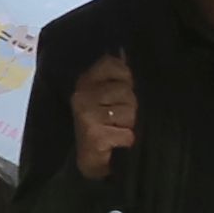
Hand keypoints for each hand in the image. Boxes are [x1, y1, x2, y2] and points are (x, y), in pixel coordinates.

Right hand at [65, 55, 138, 182]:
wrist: (87, 162)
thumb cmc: (101, 124)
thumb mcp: (105, 95)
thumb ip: (116, 74)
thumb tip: (126, 50)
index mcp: (86, 80)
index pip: (115, 65)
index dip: (127, 79)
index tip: (121, 94)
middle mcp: (82, 94)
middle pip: (128, 91)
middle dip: (131, 107)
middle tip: (118, 119)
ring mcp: (87, 114)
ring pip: (130, 113)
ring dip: (130, 125)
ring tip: (116, 130)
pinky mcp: (94, 135)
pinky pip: (128, 134)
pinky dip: (127, 140)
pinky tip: (116, 143)